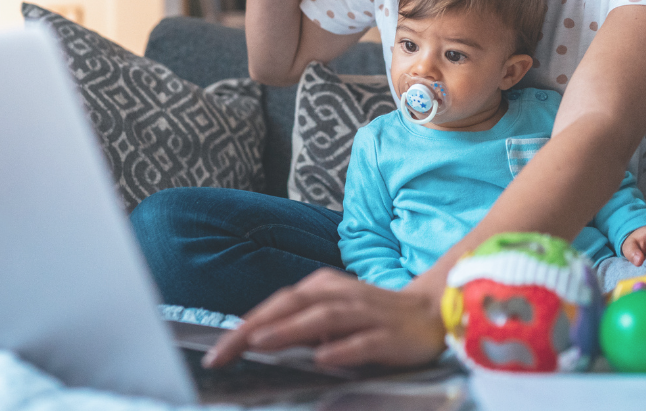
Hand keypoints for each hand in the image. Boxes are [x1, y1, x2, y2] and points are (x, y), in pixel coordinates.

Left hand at [203, 268, 445, 369]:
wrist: (429, 313)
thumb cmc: (370, 316)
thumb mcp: (331, 314)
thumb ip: (300, 324)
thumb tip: (257, 341)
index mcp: (322, 287)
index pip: (277, 304)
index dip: (245, 325)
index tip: (216, 351)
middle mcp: (340, 294)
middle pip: (292, 306)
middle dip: (255, 328)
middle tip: (223, 352)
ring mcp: (365, 312)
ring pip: (322, 318)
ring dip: (289, 330)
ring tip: (259, 344)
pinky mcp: (388, 335)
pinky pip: (363, 342)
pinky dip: (342, 348)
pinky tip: (323, 358)